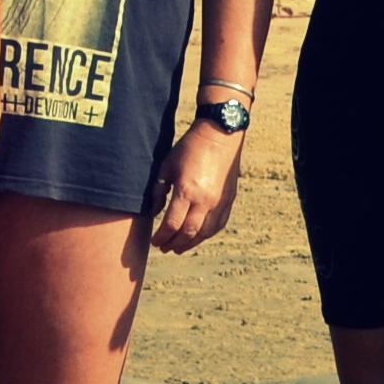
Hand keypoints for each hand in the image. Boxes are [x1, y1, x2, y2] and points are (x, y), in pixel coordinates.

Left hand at [150, 119, 244, 251]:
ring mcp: (219, 202)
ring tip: (178, 248)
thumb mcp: (167, 166)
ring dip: (190, 243)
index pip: (172, 224)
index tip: (154, 241)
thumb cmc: (189, 148)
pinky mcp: (229, 200)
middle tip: (164, 248)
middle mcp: (205, 201)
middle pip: (188, 233)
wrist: (220, 135)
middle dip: (174, 244)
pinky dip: (206, 235)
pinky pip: (218, 225)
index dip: (161, 236)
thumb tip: (154, 212)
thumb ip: (159, 191)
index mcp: (187, 191)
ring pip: (205, 233)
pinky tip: (198, 237)